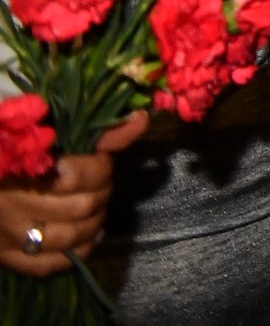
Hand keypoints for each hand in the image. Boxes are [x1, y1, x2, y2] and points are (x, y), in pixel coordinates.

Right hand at [0, 111, 146, 276]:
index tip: (100, 161)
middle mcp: (13, 206)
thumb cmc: (21, 158)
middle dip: (102, 193)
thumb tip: (141, 120)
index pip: (78, 176)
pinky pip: (48, 264)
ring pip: (69, 237)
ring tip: (94, 207)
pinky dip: (74, 251)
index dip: (101, 168)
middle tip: (100, 184)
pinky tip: (84, 236)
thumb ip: (100, 135)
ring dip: (93, 222)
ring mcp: (8, 236)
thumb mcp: (56, 141)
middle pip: (81, 207)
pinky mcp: (5, 258)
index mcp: (24, 170)